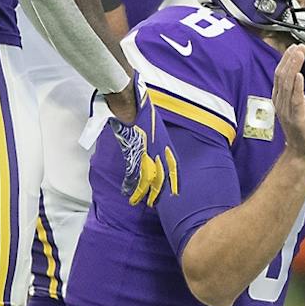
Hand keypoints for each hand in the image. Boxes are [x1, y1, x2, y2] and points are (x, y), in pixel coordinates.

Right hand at [101, 89, 174, 206]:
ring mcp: (146, 151)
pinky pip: (134, 172)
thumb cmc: (142, 111)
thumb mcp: (154, 126)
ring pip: (149, 177)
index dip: (174, 180)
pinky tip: (128, 193)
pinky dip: (131, 183)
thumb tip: (153, 144)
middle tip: (158, 203)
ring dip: (145, 192)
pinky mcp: (134, 151)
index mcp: (165, 143)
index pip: (174, 165)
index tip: (176, 191)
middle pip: (163, 175)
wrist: (130, 102)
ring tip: (143, 203)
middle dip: (161, 191)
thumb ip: (155, 138)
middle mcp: (159, 149)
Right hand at [273, 44, 304, 161]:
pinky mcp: (296, 118)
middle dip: (290, 59)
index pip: (280, 73)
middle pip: (281, 76)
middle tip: (299, 46)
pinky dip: (297, 86)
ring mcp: (287, 110)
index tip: (295, 47)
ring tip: (300, 54)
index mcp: (279, 97)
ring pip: (287, 84)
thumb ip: (295, 88)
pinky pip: (295, 100)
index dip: (287, 59)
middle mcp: (280, 102)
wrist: (303, 149)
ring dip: (294, 67)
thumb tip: (298, 71)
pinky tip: (300, 75)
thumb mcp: (298, 102)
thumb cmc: (302, 125)